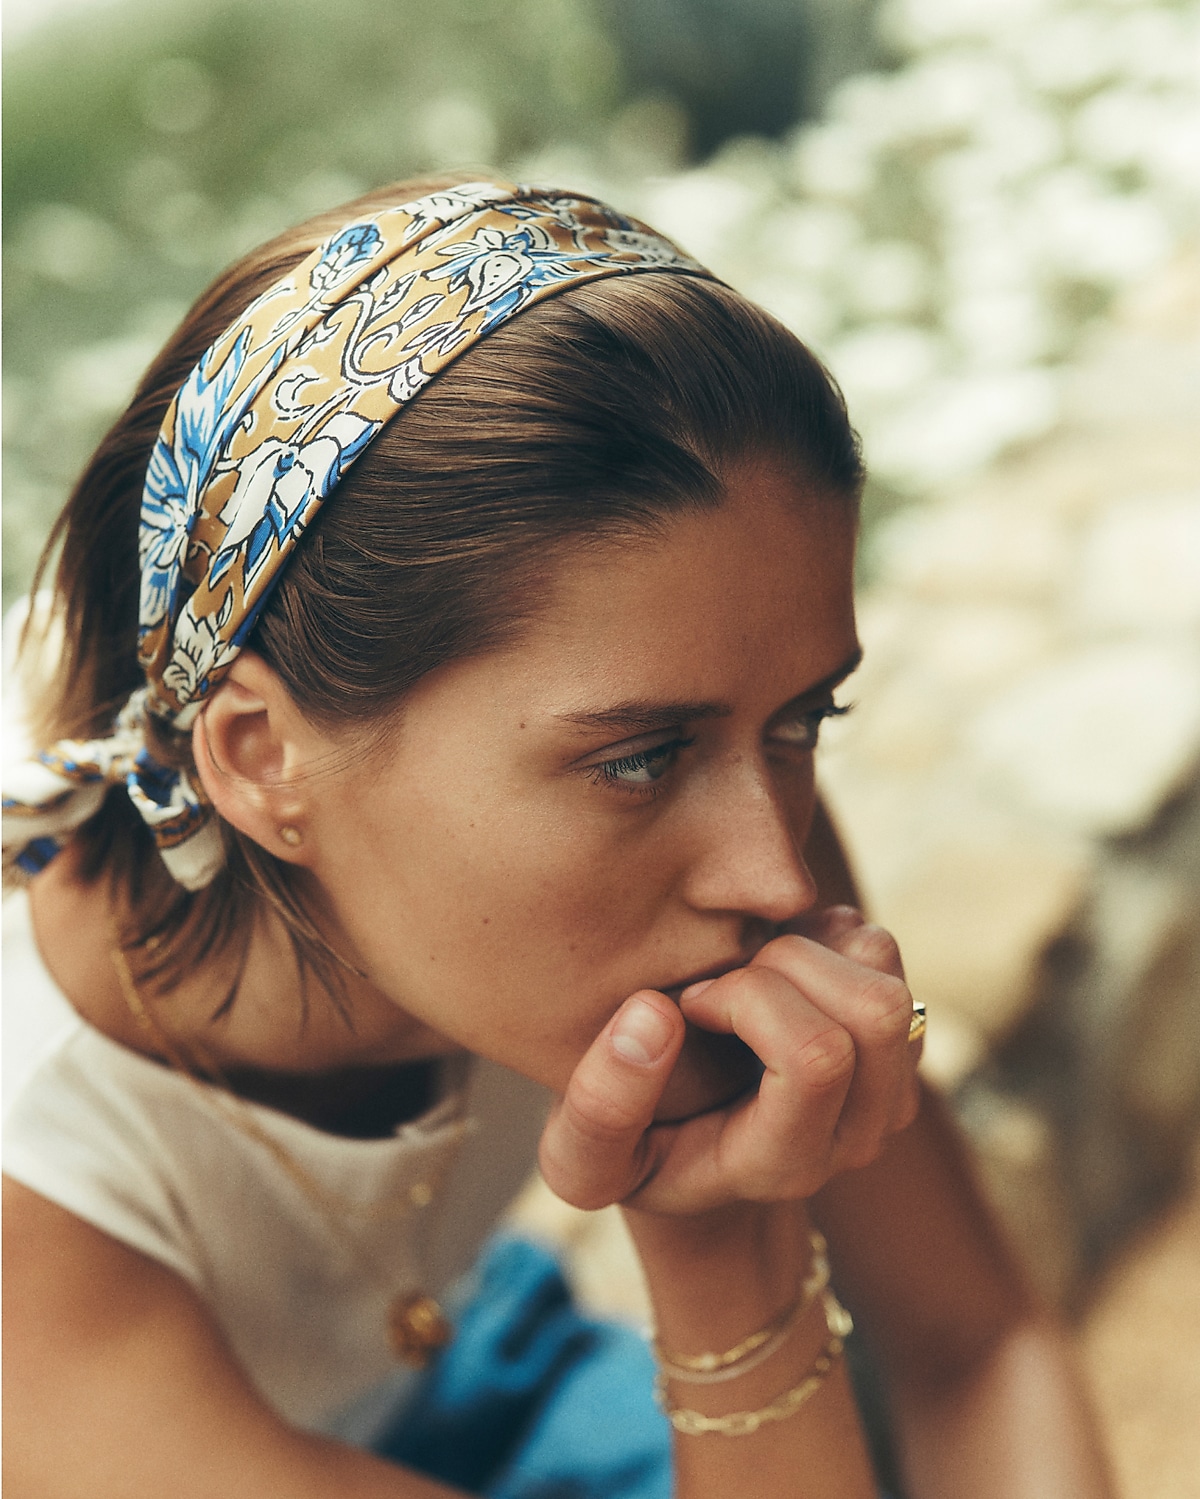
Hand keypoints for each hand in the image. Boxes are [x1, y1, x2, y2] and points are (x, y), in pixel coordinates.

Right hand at [538, 908, 921, 1214]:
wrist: (695, 1157)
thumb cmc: (636, 1151)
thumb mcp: (585, 1159)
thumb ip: (599, 1105)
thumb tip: (656, 1015)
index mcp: (787, 1161)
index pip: (818, 1059)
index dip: (748, 1001)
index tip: (689, 1005)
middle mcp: (857, 1133)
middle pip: (872, 1013)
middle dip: (784, 964)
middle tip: (721, 981)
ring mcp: (889, 1088)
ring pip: (885, 979)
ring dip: (808, 949)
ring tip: (747, 970)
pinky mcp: (896, 1040)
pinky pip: (879, 956)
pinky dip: (823, 936)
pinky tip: (773, 965)